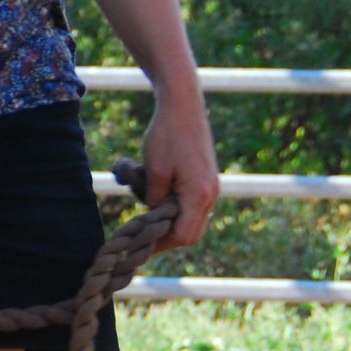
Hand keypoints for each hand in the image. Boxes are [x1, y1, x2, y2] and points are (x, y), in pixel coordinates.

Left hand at [142, 91, 218, 250]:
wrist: (182, 105)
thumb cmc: (167, 135)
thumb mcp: (154, 171)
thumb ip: (154, 200)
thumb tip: (154, 215)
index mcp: (200, 195)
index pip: (183, 235)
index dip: (160, 243)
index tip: (139, 245)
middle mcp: (211, 194)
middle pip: (190, 232)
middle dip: (165, 235)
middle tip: (141, 233)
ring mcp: (210, 186)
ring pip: (190, 217)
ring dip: (168, 218)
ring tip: (145, 206)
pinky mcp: (205, 178)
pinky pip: (190, 202)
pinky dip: (172, 204)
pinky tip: (153, 191)